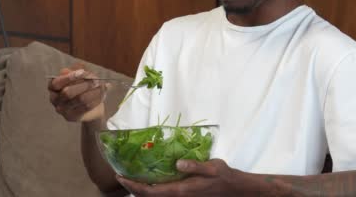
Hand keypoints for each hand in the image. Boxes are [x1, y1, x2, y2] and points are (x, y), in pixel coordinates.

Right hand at [48, 65, 107, 121]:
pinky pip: (86, 107)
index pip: (57, 82)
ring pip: (79, 100)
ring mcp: (62, 110)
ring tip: (103, 86)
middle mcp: (54, 99)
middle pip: (67, 92)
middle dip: (84, 85)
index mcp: (53, 86)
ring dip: (93, 91)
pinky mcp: (71, 117)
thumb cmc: (83, 86)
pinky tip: (103, 94)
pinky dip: (96, 99)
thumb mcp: (81, 75)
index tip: (83, 72)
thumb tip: (80, 67)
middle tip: (96, 80)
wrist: (91, 106)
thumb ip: (79, 69)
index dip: (70, 77)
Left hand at [117, 159, 238, 196]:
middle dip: (132, 189)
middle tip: (121, 176)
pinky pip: (163, 196)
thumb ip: (195, 166)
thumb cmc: (224, 177)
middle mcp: (178, 196)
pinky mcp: (184, 196)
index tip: (121, 178)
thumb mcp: (213, 167)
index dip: (134, 186)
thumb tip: (177, 163)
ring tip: (130, 178)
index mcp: (181, 190)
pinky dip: (151, 191)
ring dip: (140, 190)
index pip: (151, 192)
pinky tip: (149, 181)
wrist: (235, 190)